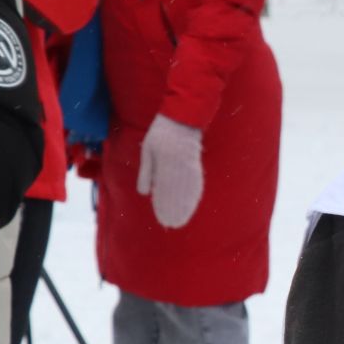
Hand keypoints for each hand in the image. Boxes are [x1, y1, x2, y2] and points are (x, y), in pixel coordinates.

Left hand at [136, 114, 203, 228]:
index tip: (163, 218)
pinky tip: (194, 203)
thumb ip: (147, 173)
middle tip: (172, 224)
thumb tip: (146, 194)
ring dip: (186, 207)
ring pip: (188, 191)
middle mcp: (178, 169)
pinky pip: (197, 183)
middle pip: (177, 195)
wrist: (181, 119)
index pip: (163, 192)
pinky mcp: (196, 165)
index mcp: (163, 166)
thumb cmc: (161, 134)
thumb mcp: (148, 151)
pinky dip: (195, 195)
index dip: (163, 207)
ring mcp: (189, 168)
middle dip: (174, 211)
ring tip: (183, 219)